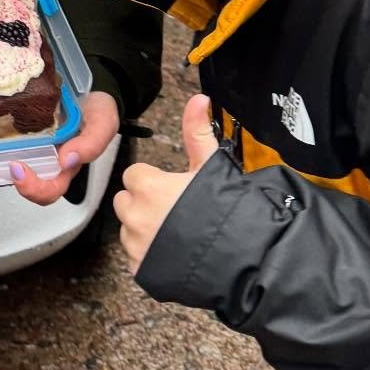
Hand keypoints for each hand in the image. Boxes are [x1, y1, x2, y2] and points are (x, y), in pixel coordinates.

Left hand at [0, 89, 119, 202]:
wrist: (88, 87)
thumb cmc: (97, 109)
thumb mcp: (102, 123)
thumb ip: (91, 143)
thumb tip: (68, 159)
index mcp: (63, 167)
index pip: (48, 189)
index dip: (33, 187)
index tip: (19, 169)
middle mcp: (40, 162)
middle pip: (14, 183)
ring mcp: (24, 148)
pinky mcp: (12, 132)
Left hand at [112, 94, 218, 273]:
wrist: (243, 259)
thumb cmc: (226, 210)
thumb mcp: (212, 166)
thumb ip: (197, 132)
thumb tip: (199, 98)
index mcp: (147, 186)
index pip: (134, 176)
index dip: (153, 181)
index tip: (171, 188)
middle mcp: (134, 216)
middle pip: (126, 202)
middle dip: (143, 204)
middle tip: (174, 211)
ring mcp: (136, 247)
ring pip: (129, 231)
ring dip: (144, 230)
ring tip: (177, 234)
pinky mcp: (140, 271)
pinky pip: (136, 258)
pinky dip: (150, 257)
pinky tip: (175, 254)